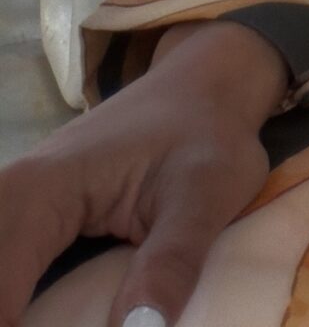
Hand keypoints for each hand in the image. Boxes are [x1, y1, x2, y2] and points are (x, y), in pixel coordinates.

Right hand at [0, 23, 286, 326]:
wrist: (207, 86)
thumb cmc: (207, 132)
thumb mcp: (205, 194)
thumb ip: (171, 263)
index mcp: (48, 185)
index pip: (2, 278)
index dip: (11, 320)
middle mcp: (18, 190)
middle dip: (10, 312)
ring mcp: (20, 202)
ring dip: (12, 302)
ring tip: (39, 323)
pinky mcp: (32, 216)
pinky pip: (7, 259)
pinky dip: (17, 292)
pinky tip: (35, 313)